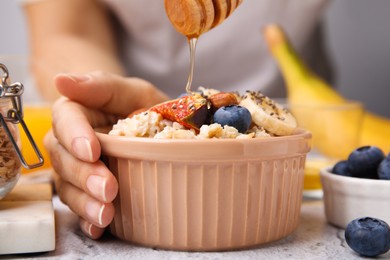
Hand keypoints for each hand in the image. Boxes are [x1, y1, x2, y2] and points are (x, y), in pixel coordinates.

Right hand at [45, 71, 167, 238]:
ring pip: (69, 186)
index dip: (75, 137)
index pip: (66, 121)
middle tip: (108, 188)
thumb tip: (61, 80)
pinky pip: (81, 205)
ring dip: (85, 202)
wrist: (144, 122)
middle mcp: (68, 142)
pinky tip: (99, 227)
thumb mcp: (129, 90)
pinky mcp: (86, 189)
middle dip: (84, 176)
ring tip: (106, 214)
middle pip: (65, 159)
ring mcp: (76, 168)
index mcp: (75, 112)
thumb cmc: (135, 103)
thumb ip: (100, 85)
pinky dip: (88, 219)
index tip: (92, 150)